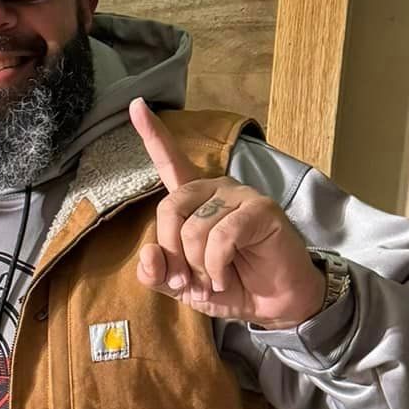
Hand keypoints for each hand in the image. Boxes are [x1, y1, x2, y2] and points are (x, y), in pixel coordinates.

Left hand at [130, 98, 323, 329]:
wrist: (273, 303)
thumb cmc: (230, 285)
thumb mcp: (183, 285)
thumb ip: (157, 273)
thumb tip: (149, 254)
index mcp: (194, 201)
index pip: (170, 162)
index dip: (152, 135)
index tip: (135, 105)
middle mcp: (215, 189)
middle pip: (169, 208)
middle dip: (173, 254)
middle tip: (188, 280)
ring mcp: (239, 195)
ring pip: (194, 229)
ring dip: (198, 267)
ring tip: (214, 280)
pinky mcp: (260, 209)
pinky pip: (220, 237)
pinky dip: (216, 267)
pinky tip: (225, 277)